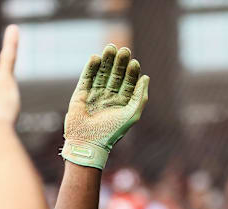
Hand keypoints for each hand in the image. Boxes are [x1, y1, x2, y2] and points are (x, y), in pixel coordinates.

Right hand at [61, 44, 148, 169]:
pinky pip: (86, 78)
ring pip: (101, 74)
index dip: (131, 72)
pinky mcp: (81, 94)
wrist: (88, 142)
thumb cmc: (113, 131)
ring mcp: (95, 94)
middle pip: (116, 75)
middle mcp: (109, 97)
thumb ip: (140, 96)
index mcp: (122, 103)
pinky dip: (91, 67)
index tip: (134, 62)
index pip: (129, 83)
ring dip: (106, 61)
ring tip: (110, 48)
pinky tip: (96, 57)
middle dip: (120, 63)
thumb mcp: (132, 114)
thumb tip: (146, 77)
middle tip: (123, 50)